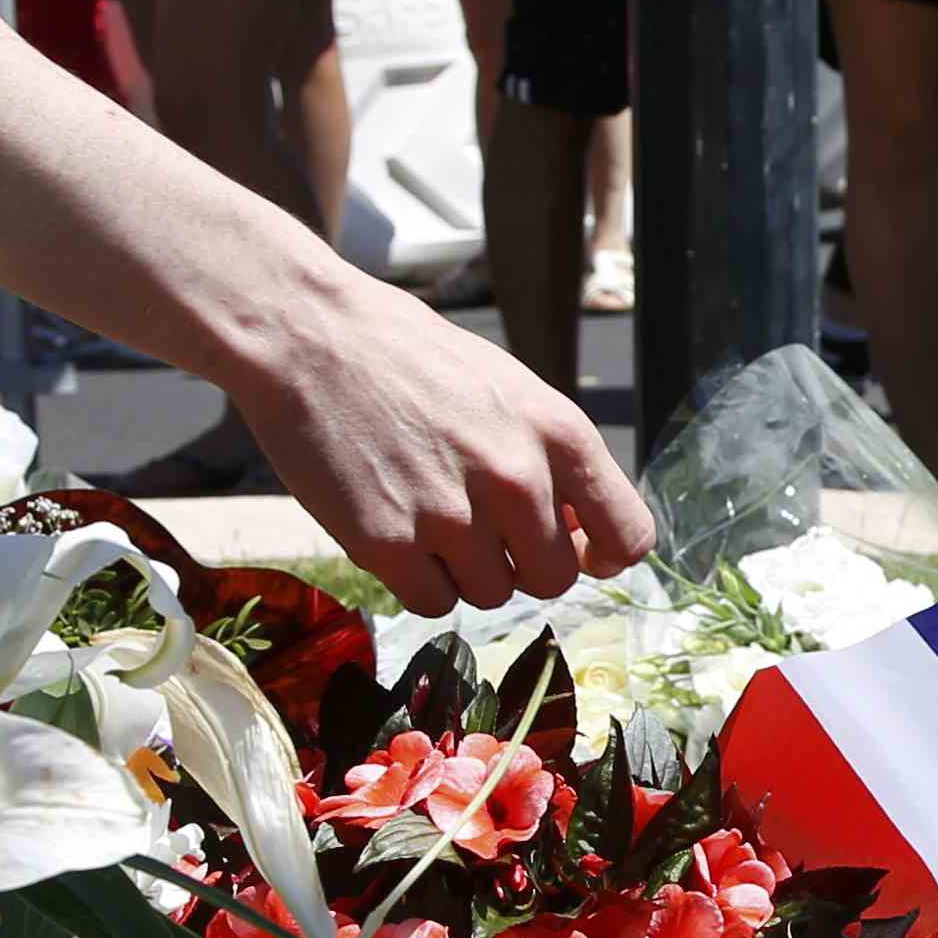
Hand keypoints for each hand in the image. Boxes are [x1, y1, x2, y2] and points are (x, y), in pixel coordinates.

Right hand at [221, 272, 653, 604]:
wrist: (310, 334)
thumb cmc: (409, 356)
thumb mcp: (508, 389)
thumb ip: (550, 458)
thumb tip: (576, 531)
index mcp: (558, 431)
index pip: (627, 536)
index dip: (603, 555)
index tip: (577, 550)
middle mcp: (516, 478)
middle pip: (554, 579)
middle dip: (524, 564)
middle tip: (483, 528)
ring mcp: (451, 516)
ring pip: (491, 595)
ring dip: (466, 571)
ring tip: (427, 512)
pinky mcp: (388, 544)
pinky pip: (433, 604)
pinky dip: (419, 581)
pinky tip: (396, 530)